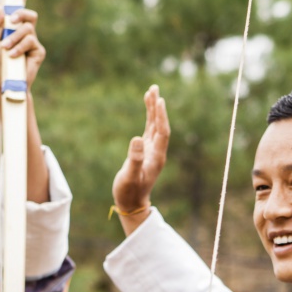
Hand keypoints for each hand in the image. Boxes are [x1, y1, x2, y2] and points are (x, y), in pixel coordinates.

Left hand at [0, 5, 44, 98]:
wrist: (2, 83)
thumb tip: (0, 7)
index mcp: (12, 30)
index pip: (18, 12)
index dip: (21, 0)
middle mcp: (24, 34)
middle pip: (30, 15)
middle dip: (21, 13)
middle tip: (12, 20)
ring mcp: (32, 43)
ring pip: (28, 29)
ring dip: (14, 37)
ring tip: (6, 49)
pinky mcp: (38, 52)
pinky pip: (31, 41)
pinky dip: (20, 46)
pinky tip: (13, 55)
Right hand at [112, 85, 170, 218]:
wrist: (132, 203)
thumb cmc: (129, 192)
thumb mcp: (129, 176)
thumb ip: (134, 158)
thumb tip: (136, 138)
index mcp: (156, 157)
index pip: (162, 132)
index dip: (161, 117)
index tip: (159, 100)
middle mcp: (157, 152)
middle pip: (160, 125)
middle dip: (157, 107)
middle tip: (154, 88)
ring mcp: (151, 150)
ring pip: (154, 125)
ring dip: (153, 109)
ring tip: (151, 91)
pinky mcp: (145, 151)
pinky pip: (149, 130)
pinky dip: (148, 117)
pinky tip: (147, 107)